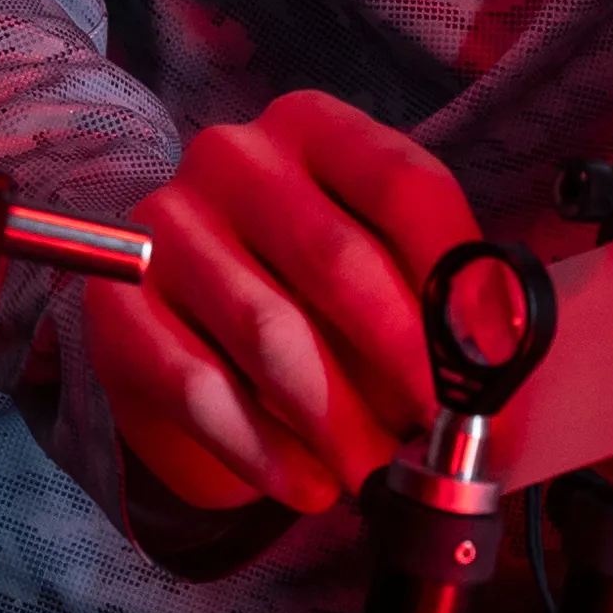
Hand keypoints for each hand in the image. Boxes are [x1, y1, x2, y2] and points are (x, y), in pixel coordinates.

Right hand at [84, 89, 482, 517]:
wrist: (172, 326)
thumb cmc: (297, 293)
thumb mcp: (369, 270)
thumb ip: (431, 295)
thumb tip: (497, 360)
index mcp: (313, 128)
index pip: (404, 184)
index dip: (461, 278)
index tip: (497, 361)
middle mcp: (232, 158)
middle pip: (339, 260)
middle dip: (406, 361)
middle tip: (444, 432)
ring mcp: (163, 227)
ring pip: (273, 336)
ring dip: (341, 422)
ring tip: (380, 472)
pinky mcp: (116, 306)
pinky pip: (202, 389)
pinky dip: (268, 451)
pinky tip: (311, 485)